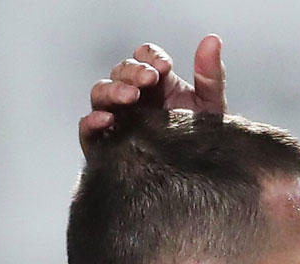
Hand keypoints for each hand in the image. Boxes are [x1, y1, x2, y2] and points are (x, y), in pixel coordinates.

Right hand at [78, 34, 227, 157]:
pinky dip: (92, 122)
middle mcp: (134, 99)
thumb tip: (212, 41)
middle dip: (132, 71)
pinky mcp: (104, 146)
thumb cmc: (199, 146)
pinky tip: (106, 120)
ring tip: (131, 96)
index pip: (144, 58)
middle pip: (120, 72)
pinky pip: (87, 130)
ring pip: (100, 94)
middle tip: (149, 79)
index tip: (163, 66)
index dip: (150, 57)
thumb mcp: (209, 106)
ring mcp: (118, 120)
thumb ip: (209, 75)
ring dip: (113, 90)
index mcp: (157, 86)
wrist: (195, 186)